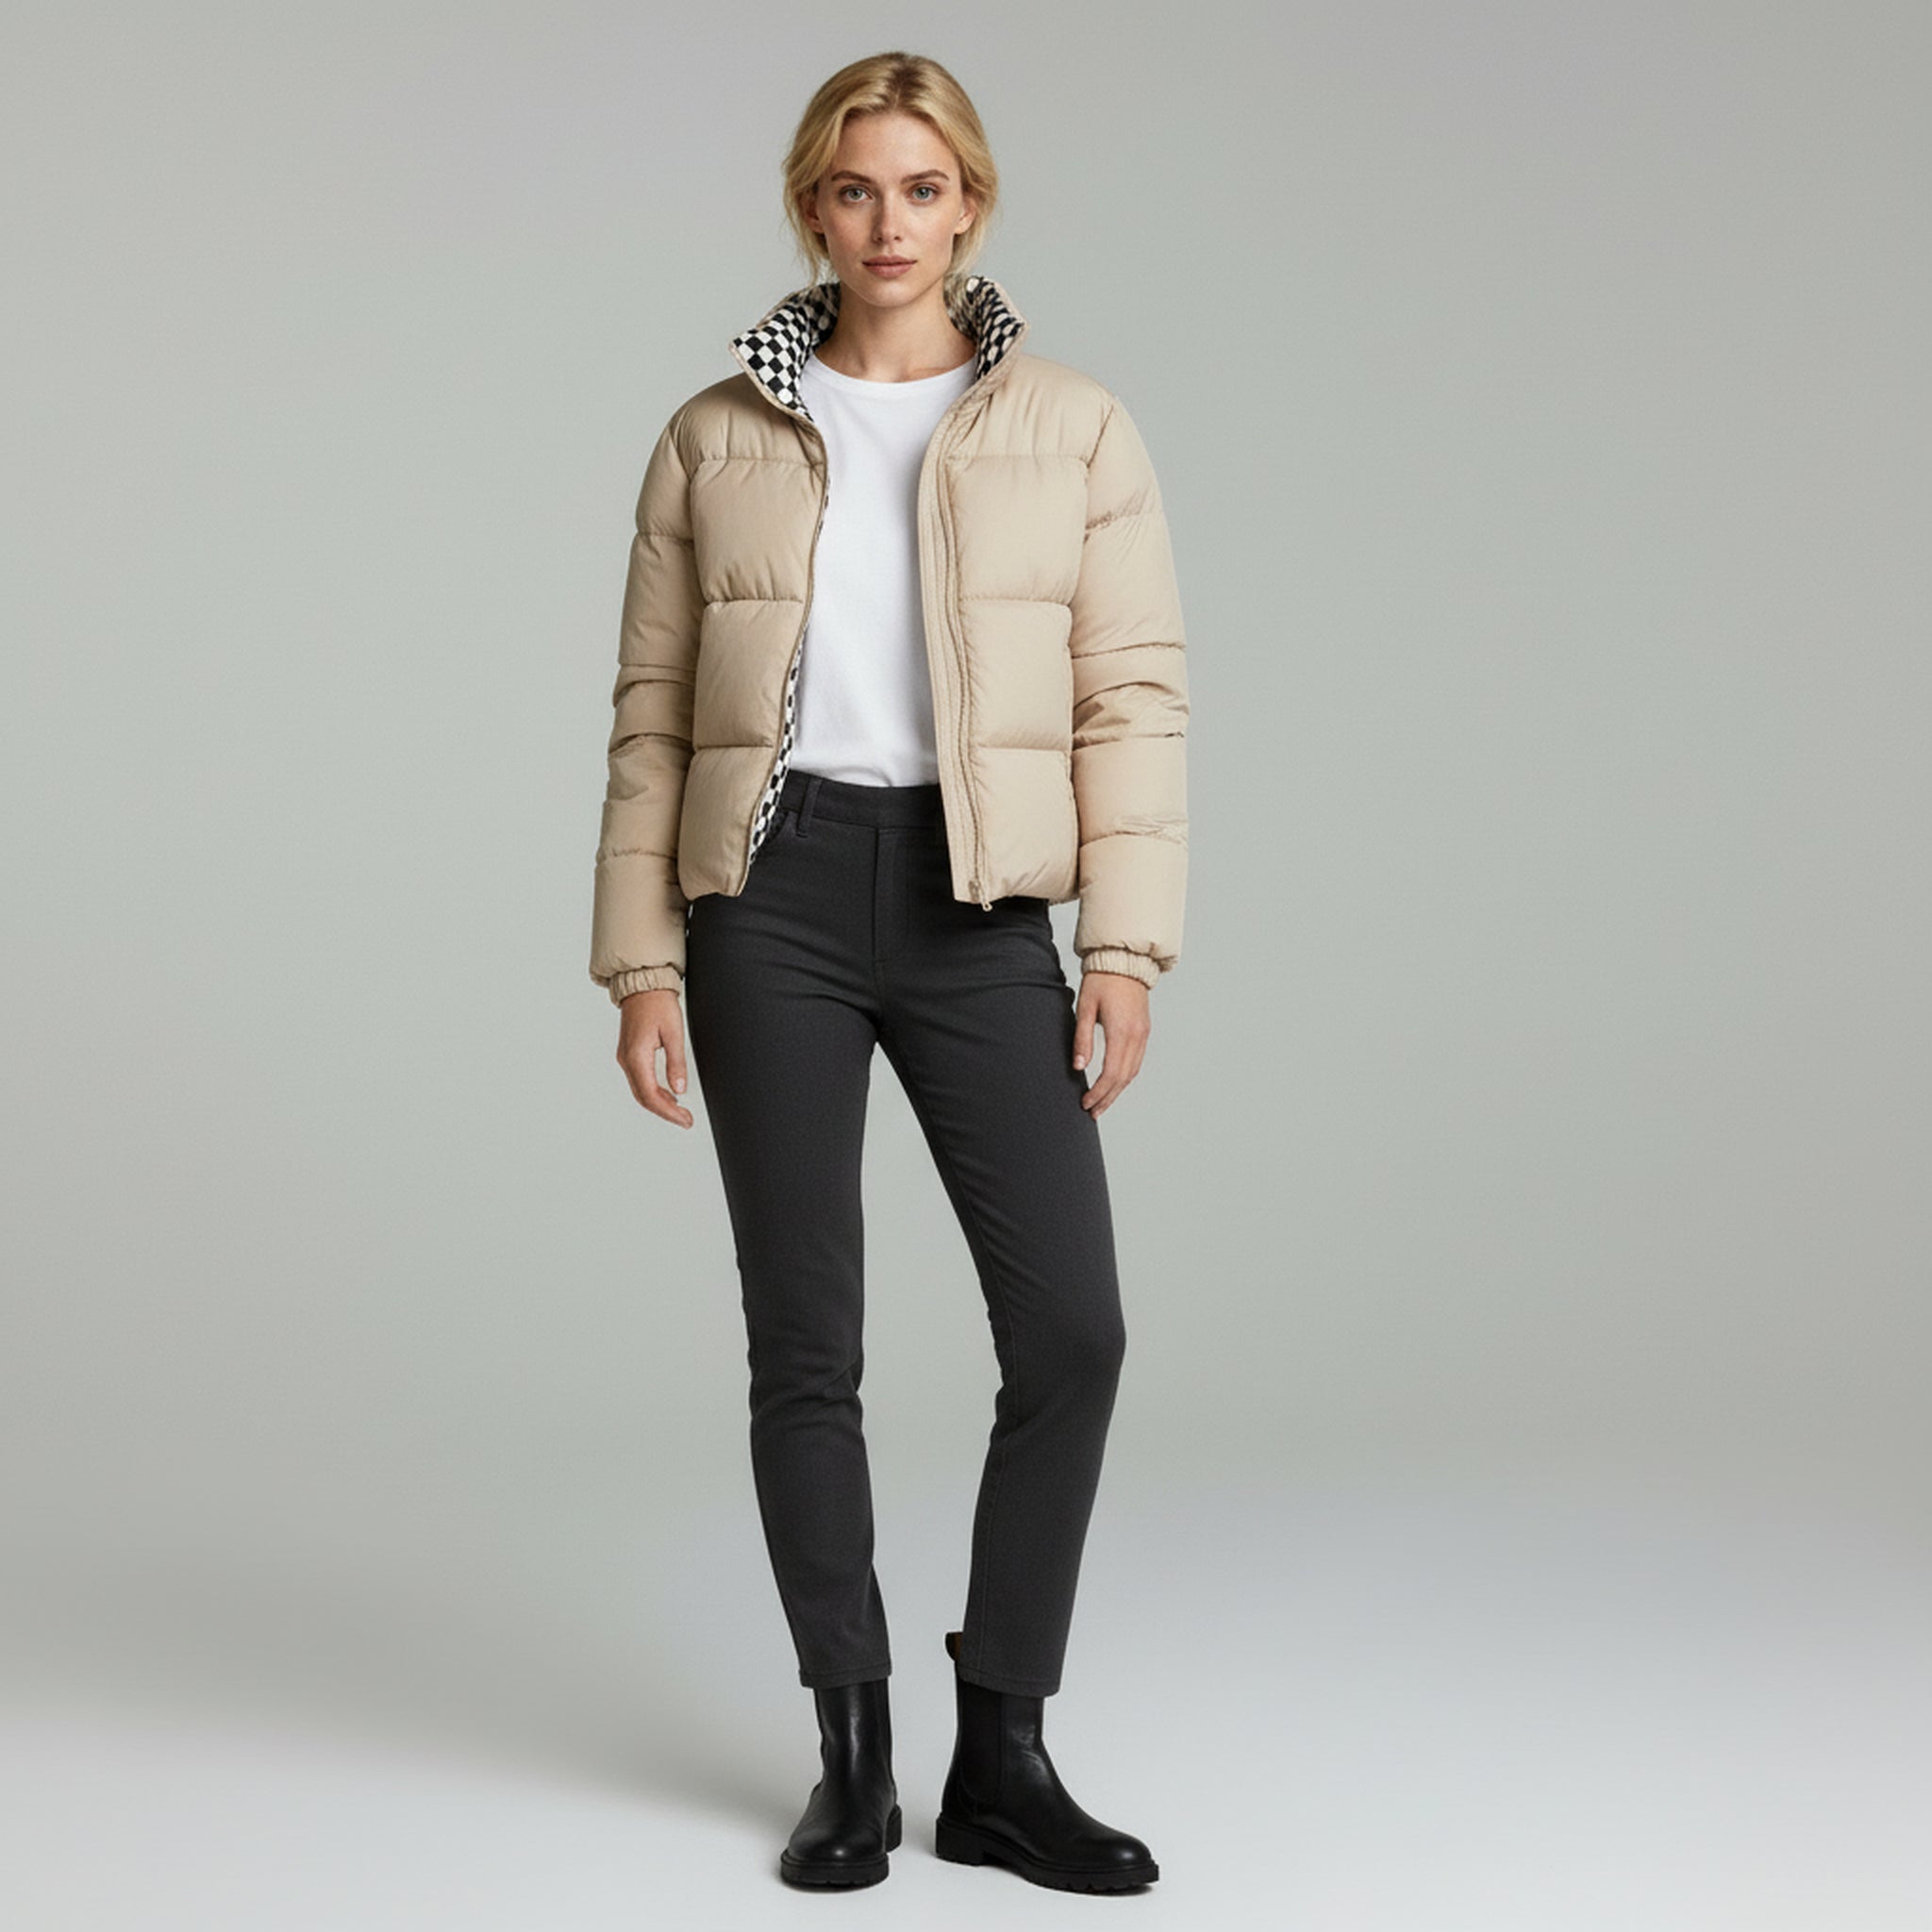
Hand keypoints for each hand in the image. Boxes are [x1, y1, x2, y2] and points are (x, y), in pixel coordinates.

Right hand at [616, 988, 693, 1128]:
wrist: (643, 985)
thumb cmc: (658, 1003)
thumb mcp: (674, 1033)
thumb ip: (676, 1063)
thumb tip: (679, 1089)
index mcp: (636, 1056)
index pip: (651, 1095)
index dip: (669, 1112)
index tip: (684, 1119)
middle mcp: (627, 1060)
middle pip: (643, 1097)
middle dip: (665, 1112)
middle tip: (685, 1119)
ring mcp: (626, 1057)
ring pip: (640, 1090)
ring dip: (659, 1103)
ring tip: (680, 1110)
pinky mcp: (629, 1054)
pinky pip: (639, 1080)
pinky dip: (653, 1091)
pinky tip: (668, 1094)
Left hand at [1073, 972, 1150, 1117]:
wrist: (1124, 961)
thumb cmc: (1101, 981)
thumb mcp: (1085, 1008)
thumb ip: (1082, 1039)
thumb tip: (1078, 1067)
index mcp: (1121, 1031)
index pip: (1111, 1073)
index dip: (1099, 1092)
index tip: (1085, 1103)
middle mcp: (1137, 1036)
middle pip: (1123, 1078)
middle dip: (1107, 1098)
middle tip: (1092, 1112)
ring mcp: (1143, 1034)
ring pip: (1132, 1072)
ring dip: (1117, 1091)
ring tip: (1102, 1103)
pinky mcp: (1144, 1031)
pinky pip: (1136, 1061)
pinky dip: (1125, 1077)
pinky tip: (1114, 1084)